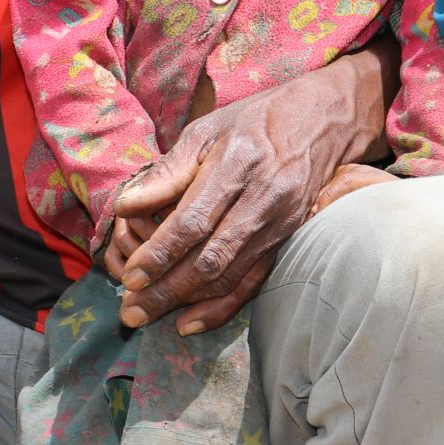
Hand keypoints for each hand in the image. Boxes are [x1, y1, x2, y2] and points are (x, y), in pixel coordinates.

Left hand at [110, 57, 381, 335]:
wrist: (319, 122)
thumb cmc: (251, 123)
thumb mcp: (204, 131)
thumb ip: (167, 172)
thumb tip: (124, 205)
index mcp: (238, 164)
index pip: (194, 220)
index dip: (160, 253)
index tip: (130, 276)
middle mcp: (263, 199)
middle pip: (211, 258)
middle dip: (166, 289)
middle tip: (130, 311)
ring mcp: (280, 225)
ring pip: (230, 276)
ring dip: (186, 302)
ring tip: (147, 315)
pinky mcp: (287, 241)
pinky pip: (253, 283)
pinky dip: (220, 308)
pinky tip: (189, 322)